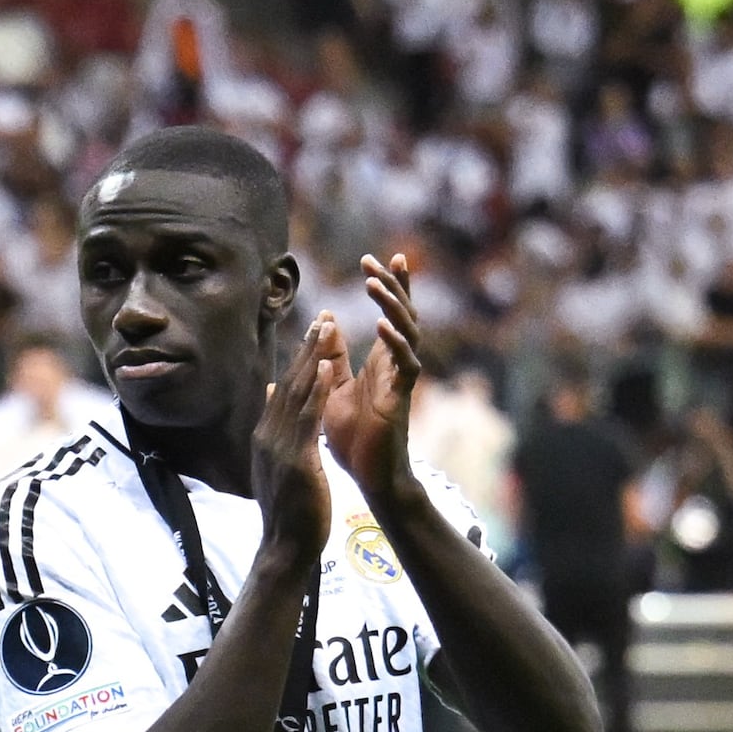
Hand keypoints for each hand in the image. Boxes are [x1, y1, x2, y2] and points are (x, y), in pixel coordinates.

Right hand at [254, 314, 349, 571]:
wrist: (285, 546)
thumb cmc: (288, 511)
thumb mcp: (278, 466)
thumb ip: (274, 430)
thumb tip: (269, 394)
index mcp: (265, 436)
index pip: (282, 390)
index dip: (298, 360)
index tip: (313, 333)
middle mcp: (267, 435)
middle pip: (288, 383)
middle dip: (306, 349)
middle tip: (323, 317)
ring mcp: (279, 446)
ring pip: (297, 393)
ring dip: (313, 358)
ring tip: (327, 329)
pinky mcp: (296, 458)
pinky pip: (308, 417)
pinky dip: (318, 389)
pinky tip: (329, 366)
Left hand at [325, 254, 422, 507]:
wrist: (367, 473)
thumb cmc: (354, 435)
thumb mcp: (334, 387)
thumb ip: (333, 357)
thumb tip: (325, 323)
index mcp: (381, 359)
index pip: (390, 313)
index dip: (389, 286)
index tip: (378, 258)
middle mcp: (396, 364)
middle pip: (403, 313)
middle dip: (392, 285)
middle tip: (376, 260)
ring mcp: (402, 378)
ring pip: (407, 332)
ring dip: (391, 306)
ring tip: (374, 284)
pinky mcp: (402, 397)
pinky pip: (406, 363)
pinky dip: (394, 343)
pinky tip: (381, 325)